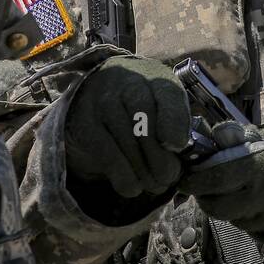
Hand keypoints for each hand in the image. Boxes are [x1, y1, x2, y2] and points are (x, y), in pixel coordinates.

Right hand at [65, 57, 190, 209]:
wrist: (93, 94)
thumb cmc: (139, 105)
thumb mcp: (162, 105)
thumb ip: (175, 123)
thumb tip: (176, 153)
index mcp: (154, 77)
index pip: (168, 94)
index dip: (174, 121)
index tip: (178, 146)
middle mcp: (126, 84)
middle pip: (146, 125)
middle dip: (161, 159)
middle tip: (167, 178)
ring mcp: (102, 102)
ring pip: (128, 144)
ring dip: (144, 173)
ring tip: (154, 185)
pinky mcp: (85, 124)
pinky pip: (108, 156)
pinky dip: (124, 178)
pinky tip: (133, 187)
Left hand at [180, 125, 263, 251]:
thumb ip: (254, 138)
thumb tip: (218, 136)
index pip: (215, 177)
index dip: (196, 177)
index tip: (188, 171)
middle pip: (218, 206)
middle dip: (207, 195)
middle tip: (205, 181)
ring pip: (237, 221)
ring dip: (230, 206)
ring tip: (239, 188)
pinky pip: (259, 232)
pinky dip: (253, 220)